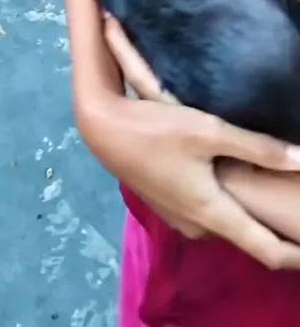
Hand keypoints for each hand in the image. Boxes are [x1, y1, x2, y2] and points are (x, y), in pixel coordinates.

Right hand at [78, 14, 299, 268]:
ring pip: (225, 223)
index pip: (266, 250)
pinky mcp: (168, 205)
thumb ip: (257, 147)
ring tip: (265, 194)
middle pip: (247, 237)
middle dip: (273, 230)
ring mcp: (179, 218)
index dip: (296, 255)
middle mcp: (197, 225)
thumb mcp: (209, 131)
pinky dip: (223, 203)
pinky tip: (226, 180)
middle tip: (292, 209)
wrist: (104, 129)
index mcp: (212, 212)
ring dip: (245, 213)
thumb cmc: (156, 129)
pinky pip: (206, 213)